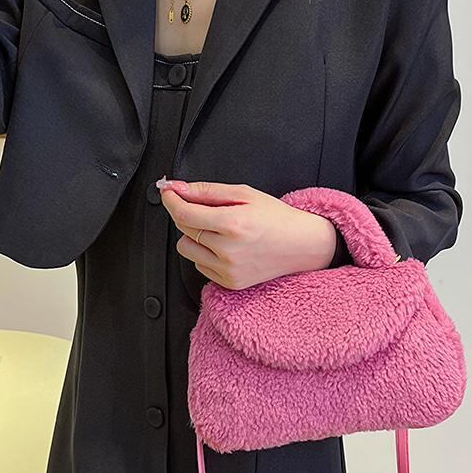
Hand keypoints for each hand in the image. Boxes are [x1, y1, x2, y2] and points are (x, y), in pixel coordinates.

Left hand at [158, 181, 336, 287]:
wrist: (303, 245)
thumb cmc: (277, 218)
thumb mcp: (245, 194)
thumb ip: (207, 191)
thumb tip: (177, 189)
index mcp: (233, 224)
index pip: (184, 213)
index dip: (171, 200)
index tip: (168, 192)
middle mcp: (228, 251)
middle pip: (183, 229)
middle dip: (188, 213)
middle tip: (208, 207)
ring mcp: (228, 270)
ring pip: (186, 249)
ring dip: (194, 236)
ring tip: (219, 230)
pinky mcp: (229, 283)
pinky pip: (199, 265)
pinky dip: (206, 253)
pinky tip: (226, 246)